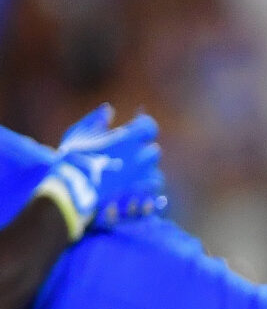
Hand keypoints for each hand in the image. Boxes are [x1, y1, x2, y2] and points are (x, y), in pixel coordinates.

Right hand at [49, 106, 165, 232]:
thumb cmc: (71, 161)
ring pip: (155, 174)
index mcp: (126, 140)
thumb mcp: (78, 135)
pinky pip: (152, 194)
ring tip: (128, 175)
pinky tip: (133, 190)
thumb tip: (108, 109)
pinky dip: (146, 191)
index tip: (137, 126)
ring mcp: (142, 180)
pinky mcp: (141, 199)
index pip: (149, 126)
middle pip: (153, 152)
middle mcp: (139, 159)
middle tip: (128, 154)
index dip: (144, 126)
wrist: (69, 193)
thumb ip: (95, 120)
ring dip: (145, 173)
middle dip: (143, 152)